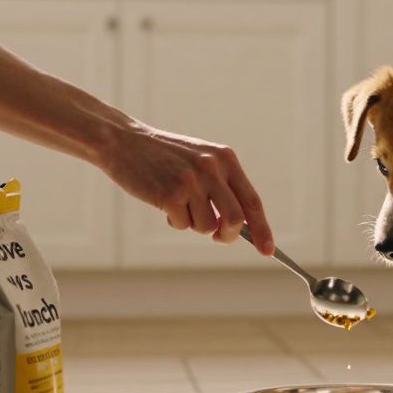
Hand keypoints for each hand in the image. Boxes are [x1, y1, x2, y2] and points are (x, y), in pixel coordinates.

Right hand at [97, 121, 274, 254]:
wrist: (124, 142)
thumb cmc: (164, 157)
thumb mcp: (200, 161)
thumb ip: (221, 187)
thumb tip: (240, 227)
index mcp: (225, 159)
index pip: (252, 201)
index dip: (262, 229)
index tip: (268, 250)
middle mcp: (212, 168)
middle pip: (235, 219)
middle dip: (229, 236)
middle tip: (218, 238)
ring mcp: (191, 181)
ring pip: (207, 227)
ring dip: (193, 224)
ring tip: (179, 204)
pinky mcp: (170, 193)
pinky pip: (182, 225)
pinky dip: (174, 221)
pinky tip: (163, 202)